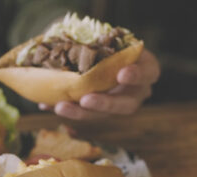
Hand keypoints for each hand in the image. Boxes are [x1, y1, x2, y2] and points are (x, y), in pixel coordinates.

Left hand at [39, 49, 159, 120]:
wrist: (103, 55)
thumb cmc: (112, 45)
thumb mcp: (111, 42)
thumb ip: (100, 46)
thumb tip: (70, 47)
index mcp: (145, 70)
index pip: (149, 73)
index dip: (137, 75)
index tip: (121, 74)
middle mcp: (136, 92)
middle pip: (126, 104)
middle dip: (105, 103)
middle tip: (86, 100)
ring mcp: (118, 105)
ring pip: (103, 115)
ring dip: (80, 113)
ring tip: (61, 107)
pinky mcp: (101, 113)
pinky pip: (85, 115)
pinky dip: (66, 109)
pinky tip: (48, 105)